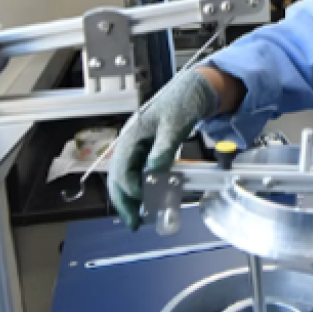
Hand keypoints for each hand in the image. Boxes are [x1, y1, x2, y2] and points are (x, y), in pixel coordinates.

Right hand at [107, 70, 219, 229]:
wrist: (194, 88)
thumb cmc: (182, 99)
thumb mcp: (175, 124)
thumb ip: (164, 148)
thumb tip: (155, 171)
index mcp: (131, 135)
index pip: (122, 170)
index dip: (131, 190)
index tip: (145, 203)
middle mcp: (130, 142)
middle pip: (118, 177)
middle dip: (124, 201)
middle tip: (134, 222)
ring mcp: (138, 146)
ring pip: (127, 177)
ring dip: (132, 197)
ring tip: (140, 216)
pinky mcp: (149, 150)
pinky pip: (141, 172)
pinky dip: (143, 187)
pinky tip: (151, 198)